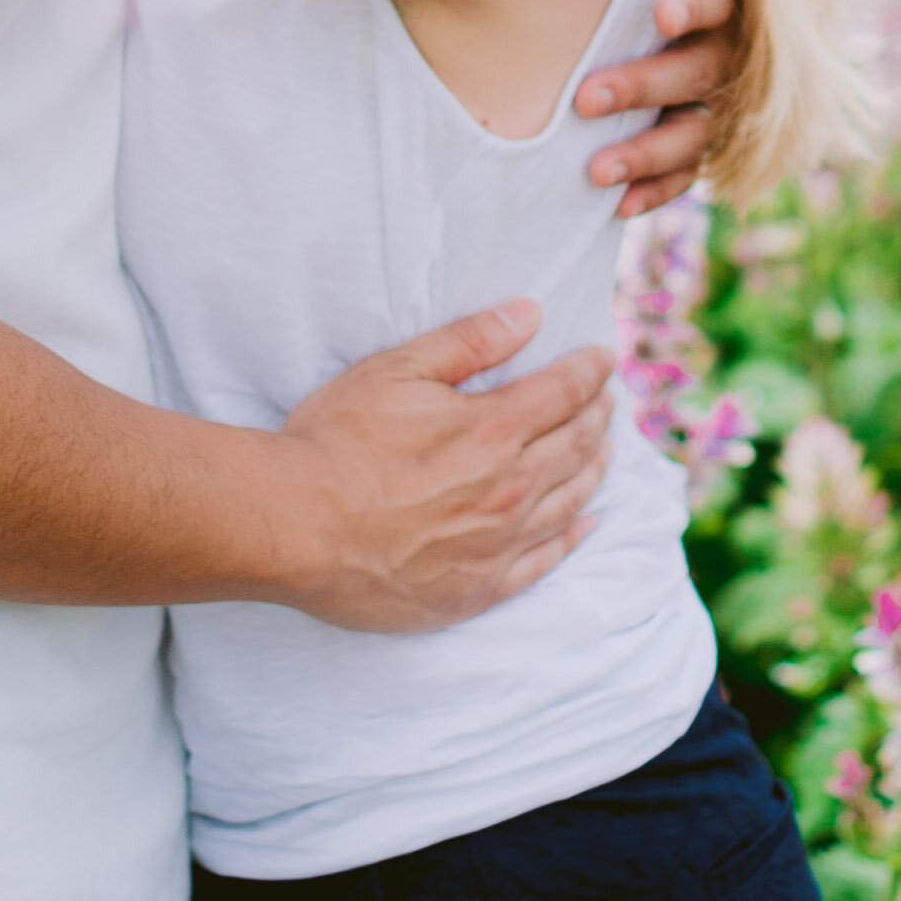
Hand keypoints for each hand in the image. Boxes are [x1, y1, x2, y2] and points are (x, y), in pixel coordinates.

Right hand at [272, 299, 613, 632]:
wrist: (294, 527)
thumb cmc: (335, 442)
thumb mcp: (395, 371)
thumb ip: (468, 341)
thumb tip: (529, 313)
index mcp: (492, 430)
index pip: (565, 392)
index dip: (589, 370)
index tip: (602, 357)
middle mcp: (509, 488)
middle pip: (577, 444)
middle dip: (598, 414)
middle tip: (607, 398)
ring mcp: (497, 544)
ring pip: (570, 500)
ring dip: (595, 469)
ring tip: (604, 450)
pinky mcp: (478, 588)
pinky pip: (545, 561)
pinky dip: (573, 537)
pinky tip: (588, 524)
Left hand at [576, 0, 735, 217]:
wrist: (598, 24)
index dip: (694, 5)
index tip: (661, 16)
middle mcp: (716, 46)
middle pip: (700, 68)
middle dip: (644, 86)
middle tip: (586, 100)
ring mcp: (708, 99)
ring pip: (695, 129)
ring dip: (647, 152)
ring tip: (596, 171)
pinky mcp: (693, 140)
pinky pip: (687, 173)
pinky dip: (655, 189)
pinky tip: (619, 204)